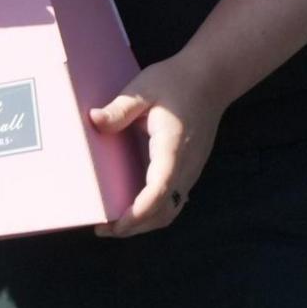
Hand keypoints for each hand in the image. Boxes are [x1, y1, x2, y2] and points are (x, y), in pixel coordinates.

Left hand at [90, 52, 229, 238]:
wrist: (212, 79)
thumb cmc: (176, 82)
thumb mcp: (144, 89)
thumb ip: (120, 108)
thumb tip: (94, 120)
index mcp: (173, 147)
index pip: (160, 188)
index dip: (139, 212)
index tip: (116, 224)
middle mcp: (186, 165)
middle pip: (165, 210)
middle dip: (136, 226)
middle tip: (104, 228)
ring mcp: (191, 169)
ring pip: (171, 209)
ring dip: (145, 222)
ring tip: (116, 223)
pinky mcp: (189, 169)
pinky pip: (174, 199)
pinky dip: (155, 211)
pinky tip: (134, 207)